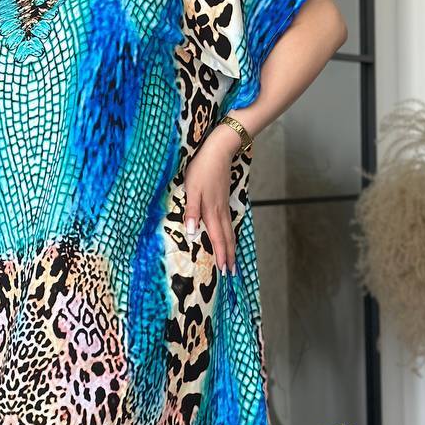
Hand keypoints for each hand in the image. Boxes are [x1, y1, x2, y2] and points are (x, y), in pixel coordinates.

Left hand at [183, 124, 244, 275]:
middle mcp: (220, 211)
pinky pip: (229, 223)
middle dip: (229, 256)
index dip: (221, 255)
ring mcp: (224, 205)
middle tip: (233, 272)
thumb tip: (193, 233)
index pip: (218, 239)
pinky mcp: (224, 199)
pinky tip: (230, 236)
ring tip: (233, 260)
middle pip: (227, 238)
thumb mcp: (191, 189)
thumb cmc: (201, 169)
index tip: (225, 271)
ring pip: (230, 231)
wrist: (218, 151)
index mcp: (211, 211)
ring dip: (231, 247)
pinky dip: (231, 235)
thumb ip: (192, 211)